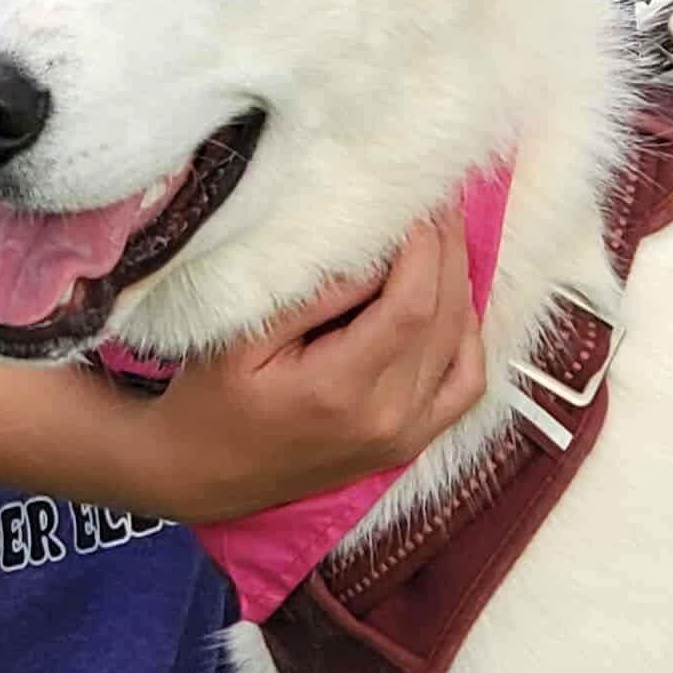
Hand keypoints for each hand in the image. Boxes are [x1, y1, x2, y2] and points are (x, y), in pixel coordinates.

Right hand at [149, 207, 486, 520]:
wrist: (203, 473)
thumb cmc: (210, 398)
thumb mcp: (240, 339)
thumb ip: (312, 296)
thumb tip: (372, 249)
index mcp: (340, 390)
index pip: (411, 305)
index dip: (423, 247)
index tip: (414, 201)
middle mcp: (387, 418)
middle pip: (444, 317)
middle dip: (445, 250)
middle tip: (435, 200)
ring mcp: (406, 436)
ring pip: (461, 343)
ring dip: (458, 281)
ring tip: (440, 234)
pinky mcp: (411, 442)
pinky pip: (466, 383)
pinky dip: (468, 334)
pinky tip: (449, 296)